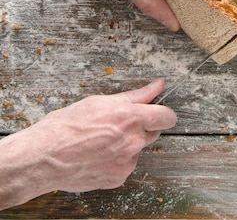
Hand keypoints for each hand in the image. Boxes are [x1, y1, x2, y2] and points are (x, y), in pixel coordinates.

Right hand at [0, 78, 176, 208]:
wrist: (42, 158)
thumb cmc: (65, 127)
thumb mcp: (100, 102)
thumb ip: (135, 95)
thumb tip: (157, 85)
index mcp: (131, 118)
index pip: (167, 116)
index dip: (164, 113)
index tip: (158, 112)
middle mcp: (133, 141)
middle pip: (154, 132)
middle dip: (142, 128)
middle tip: (118, 126)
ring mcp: (127, 161)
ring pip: (138, 149)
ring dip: (127, 145)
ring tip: (100, 142)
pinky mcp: (119, 177)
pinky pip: (126, 165)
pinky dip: (116, 161)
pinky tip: (97, 155)